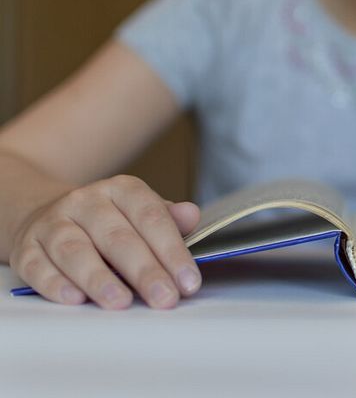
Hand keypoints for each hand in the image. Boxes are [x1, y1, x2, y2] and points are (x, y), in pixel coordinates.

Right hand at [9, 175, 201, 308]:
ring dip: (99, 278)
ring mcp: (53, 223)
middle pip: (118, 238)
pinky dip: (56, 284)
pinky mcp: (27, 247)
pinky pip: (39, 266)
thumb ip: (168, 219)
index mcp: (121, 190)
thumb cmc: (108, 222)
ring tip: (121, 302)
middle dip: (145, 271)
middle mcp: (86, 202)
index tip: (189, 282)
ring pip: (76, 250)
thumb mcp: (140, 213)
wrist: (47, 213)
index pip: (151, 218)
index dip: (172, 251)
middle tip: (165, 298)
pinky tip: (75, 299)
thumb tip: (191, 215)